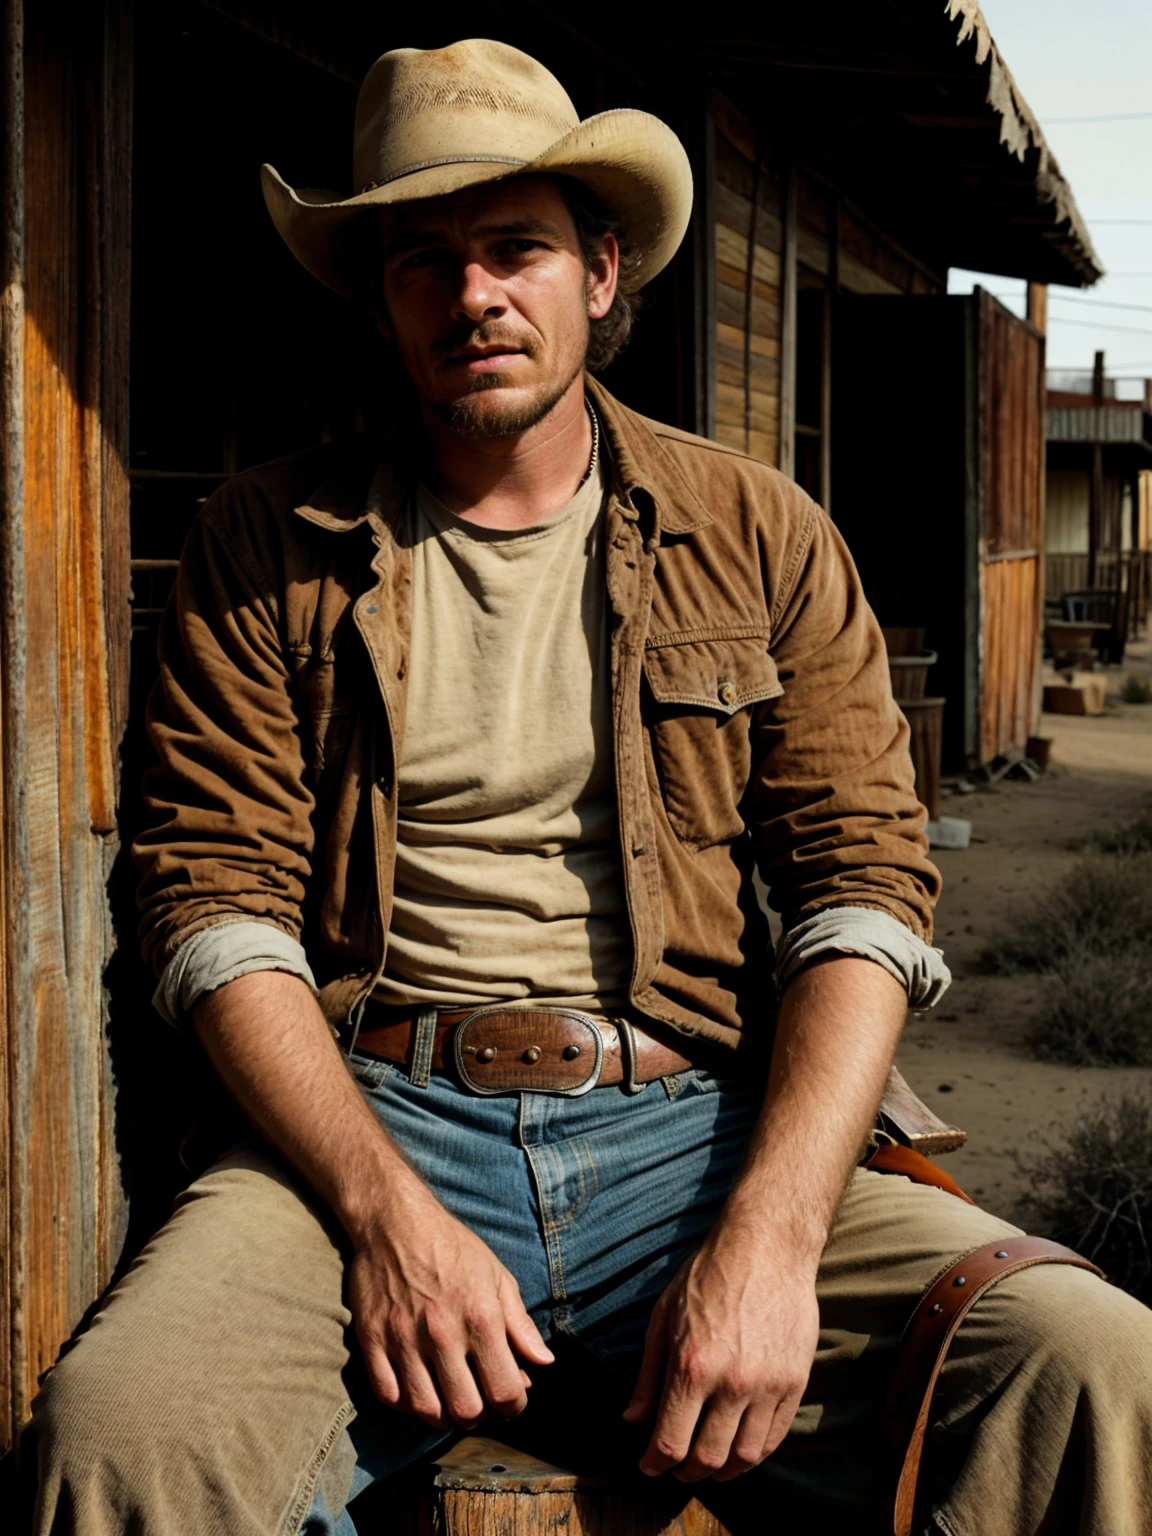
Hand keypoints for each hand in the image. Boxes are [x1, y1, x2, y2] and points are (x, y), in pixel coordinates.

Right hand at [350, 1189, 553, 1428]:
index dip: (515, 1406)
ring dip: (442, 1415)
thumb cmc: (453, 1247)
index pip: (505, 1390)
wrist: (395, 1221)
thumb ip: (520, 1323)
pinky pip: (388, 1395)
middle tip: (479, 1400)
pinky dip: (405, 1404)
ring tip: (449, 1400)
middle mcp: (442, 1334)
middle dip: (479, 1415)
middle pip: (465, 1409)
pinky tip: (418, 1391)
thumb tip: (545, 1362)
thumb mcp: (497, 1276)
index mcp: (481, 1317)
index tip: (512, 1400)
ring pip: (425, 1410)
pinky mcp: (372, 1340)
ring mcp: (404, 1340)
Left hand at [623, 1221, 819, 1481]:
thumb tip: (632, 1419)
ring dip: (722, 1471)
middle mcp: (731, 1383)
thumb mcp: (663, 1317)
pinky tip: (739, 1449)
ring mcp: (768, 1386)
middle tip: (677, 1469)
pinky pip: (774, 1437)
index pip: (670, 1442)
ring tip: (709, 1466)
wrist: (767, 1247)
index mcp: (691, 1366)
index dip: (654, 1463)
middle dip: (685, 1472)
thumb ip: (648, 1374)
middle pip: (706, 1458)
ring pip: (743, 1457)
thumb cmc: (708, 1276)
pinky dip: (754, 1454)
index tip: (648, 1465)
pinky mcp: (795, 1382)